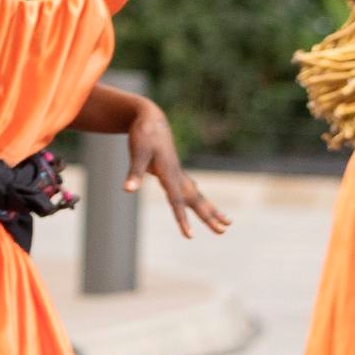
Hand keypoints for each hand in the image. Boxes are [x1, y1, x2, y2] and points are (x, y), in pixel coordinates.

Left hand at [122, 99, 230, 235]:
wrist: (151, 118)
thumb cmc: (143, 135)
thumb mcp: (137, 152)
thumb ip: (134, 172)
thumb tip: (128, 190)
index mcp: (169, 173)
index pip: (176, 201)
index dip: (182, 219)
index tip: (190, 236)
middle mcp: (177, 175)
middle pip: (195, 200)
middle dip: (209, 217)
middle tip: (223, 232)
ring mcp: (178, 173)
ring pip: (197, 196)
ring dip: (210, 210)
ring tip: (227, 223)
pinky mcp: (175, 171)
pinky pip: (191, 190)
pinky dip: (199, 200)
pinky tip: (203, 204)